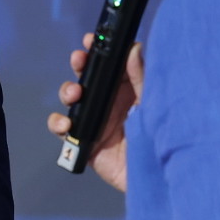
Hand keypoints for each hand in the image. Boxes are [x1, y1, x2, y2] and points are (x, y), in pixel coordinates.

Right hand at [47, 39, 144, 190]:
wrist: (157, 179)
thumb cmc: (162, 139)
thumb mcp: (153, 104)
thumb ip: (142, 78)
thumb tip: (133, 48)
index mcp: (128, 91)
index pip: (110, 65)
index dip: (98, 51)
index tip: (91, 40)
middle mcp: (109, 103)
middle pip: (88, 77)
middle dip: (80, 66)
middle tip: (79, 60)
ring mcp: (95, 121)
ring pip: (72, 99)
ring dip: (67, 90)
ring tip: (74, 94)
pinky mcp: (84, 142)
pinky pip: (63, 130)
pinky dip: (58, 124)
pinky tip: (66, 125)